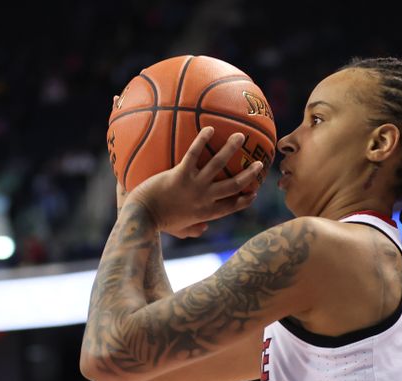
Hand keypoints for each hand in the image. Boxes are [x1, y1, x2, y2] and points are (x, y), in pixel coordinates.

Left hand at [127, 126, 261, 237]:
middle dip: (249, 174)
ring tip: (240, 136)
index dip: (245, 200)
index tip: (254, 192)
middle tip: (259, 163)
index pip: (232, 206)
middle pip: (234, 186)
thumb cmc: (158, 223)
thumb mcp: (179, 230)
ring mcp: (194, 186)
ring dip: (231, 149)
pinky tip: (209, 128)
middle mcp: (204, 199)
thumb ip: (193, 230)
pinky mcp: (180, 174)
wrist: (142, 216)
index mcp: (206, 213)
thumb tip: (204, 229)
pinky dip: (202, 141)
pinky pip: (194, 154)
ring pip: (218, 165)